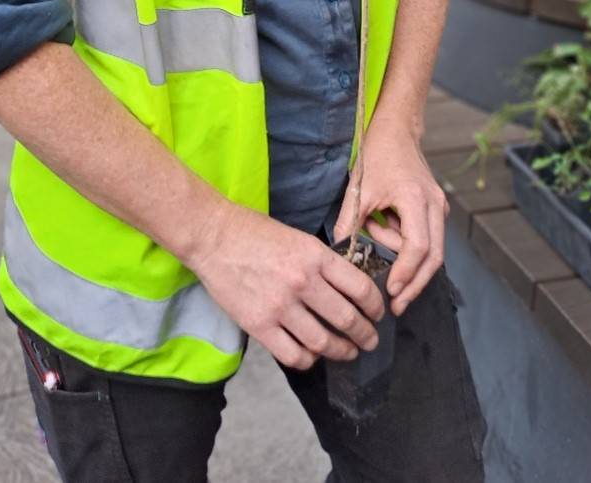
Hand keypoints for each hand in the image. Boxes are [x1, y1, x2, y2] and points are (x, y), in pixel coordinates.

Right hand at [187, 201, 385, 370]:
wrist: (213, 236)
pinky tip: (312, 355)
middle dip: (366, 335)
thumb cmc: (253, 231)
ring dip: (342, 351)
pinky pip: (293, 355)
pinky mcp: (260, 325)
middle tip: (370, 340)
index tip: (378, 313)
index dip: (375, 306)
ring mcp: (281, 306)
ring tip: (347, 352)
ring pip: (323, 342)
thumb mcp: (297, 237)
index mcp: (315, 255)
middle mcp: (303, 282)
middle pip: (347, 319)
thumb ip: (320, 262)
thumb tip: (344, 287)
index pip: (360, 288)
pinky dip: (308, 359)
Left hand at [333, 114, 448, 315]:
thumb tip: (339, 253)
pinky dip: (408, 245)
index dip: (405, 273)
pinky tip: (384, 227)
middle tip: (397, 304)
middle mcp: (434, 206)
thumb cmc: (377, 154)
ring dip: (405, 257)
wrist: (396, 129)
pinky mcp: (435, 208)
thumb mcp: (359, 189)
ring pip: (432, 250)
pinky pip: (427, 238)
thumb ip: (349, 222)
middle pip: (434, 257)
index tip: (391, 291)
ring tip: (374, 230)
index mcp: (416, 200)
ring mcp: (439, 207)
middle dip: (415, 283)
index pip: (418, 247)